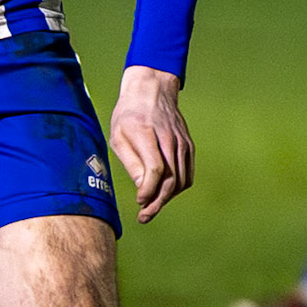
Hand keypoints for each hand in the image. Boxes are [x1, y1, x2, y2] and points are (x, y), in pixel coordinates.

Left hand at [109, 66, 194, 224]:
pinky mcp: (189, 146)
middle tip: (145, 216)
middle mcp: (170, 140)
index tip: (139, 202)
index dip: (148, 191)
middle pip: (171, 180)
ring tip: (151, 205)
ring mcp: (182, 143)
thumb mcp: (118, 135)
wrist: (152, 90)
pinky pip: (187, 174)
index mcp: (148, 134)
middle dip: (158, 203)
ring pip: (181, 180)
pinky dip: (177, 188)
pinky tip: (163, 192)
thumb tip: (142, 188)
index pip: (156, 170)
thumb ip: (130, 162)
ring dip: (167, 198)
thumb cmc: (129, 113)